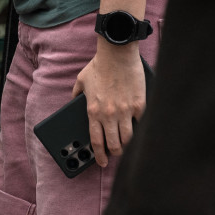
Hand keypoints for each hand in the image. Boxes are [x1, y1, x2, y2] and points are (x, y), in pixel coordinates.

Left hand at [75, 40, 145, 163]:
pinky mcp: (139, 104)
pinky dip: (138, 128)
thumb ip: (76, 95)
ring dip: (126, 145)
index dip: (99, 155)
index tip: (101, 162)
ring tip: (125, 145)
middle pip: (114, 144)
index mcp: (93, 111)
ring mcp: (125, 110)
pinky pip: (140, 123)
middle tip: (115, 154)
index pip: (96, 141)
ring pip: (128, 138)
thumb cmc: (99, 65)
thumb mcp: (81, 80)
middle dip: (114, 153)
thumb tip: (73, 102)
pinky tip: (137, 129)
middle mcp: (109, 114)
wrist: (118, 52)